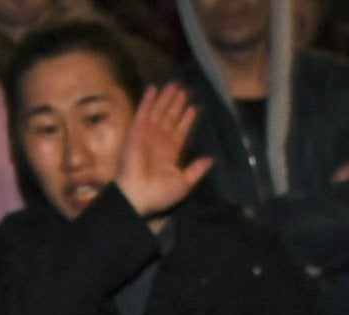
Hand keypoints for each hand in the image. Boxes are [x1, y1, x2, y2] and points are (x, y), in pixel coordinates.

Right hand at [115, 82, 212, 219]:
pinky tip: (154, 88)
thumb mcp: (184, 183)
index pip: (180, 131)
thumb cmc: (160, 193)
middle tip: (184, 90)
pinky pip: (142, 112)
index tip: (194, 107)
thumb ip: (196, 169)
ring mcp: (147, 135)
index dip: (187, 119)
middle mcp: (159, 142)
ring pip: (159, 111)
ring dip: (166, 98)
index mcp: (170, 154)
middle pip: (170, 118)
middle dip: (177, 104)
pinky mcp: (136, 131)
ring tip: (175, 85)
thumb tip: (211, 160)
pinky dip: (148, 100)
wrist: (138, 194)